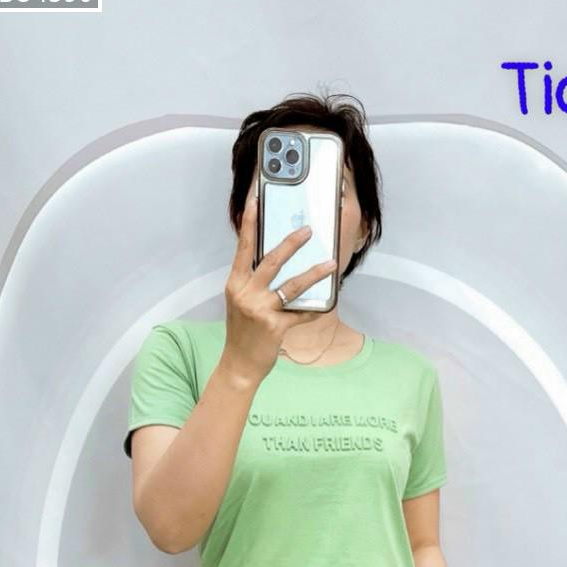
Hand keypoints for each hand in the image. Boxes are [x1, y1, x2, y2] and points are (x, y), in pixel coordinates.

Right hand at [221, 186, 338, 383]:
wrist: (239, 364)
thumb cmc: (243, 332)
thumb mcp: (241, 303)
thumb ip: (254, 283)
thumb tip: (277, 262)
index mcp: (236, 283)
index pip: (243, 248)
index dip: (249, 224)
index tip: (255, 201)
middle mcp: (245, 293)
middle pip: (271, 261)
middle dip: (292, 243)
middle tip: (309, 230)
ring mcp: (260, 310)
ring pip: (292, 286)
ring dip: (314, 274)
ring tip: (331, 264)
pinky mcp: (274, 327)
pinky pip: (300, 314)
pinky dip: (314, 310)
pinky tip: (327, 305)